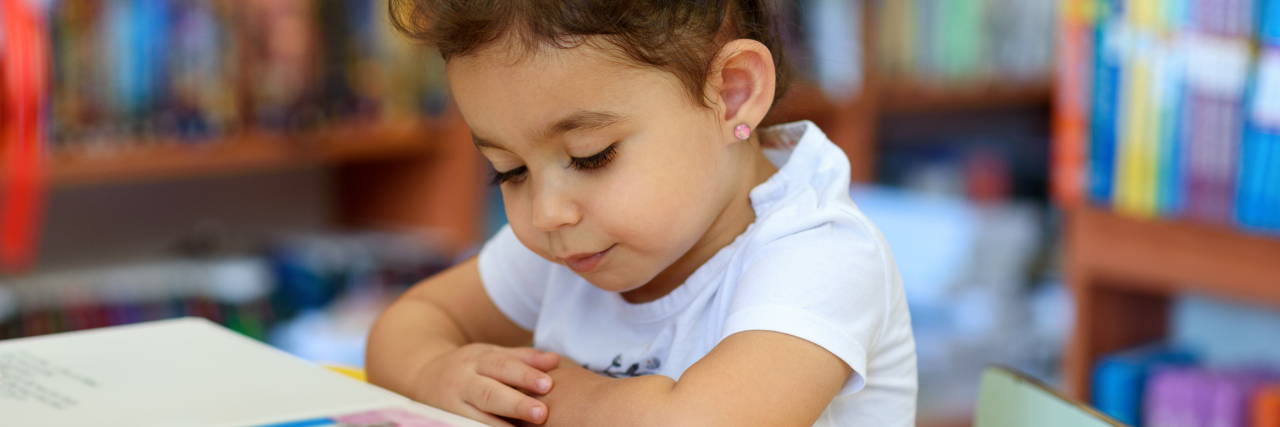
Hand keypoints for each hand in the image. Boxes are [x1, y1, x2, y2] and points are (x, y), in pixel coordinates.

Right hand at [412, 344, 559, 425]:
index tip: (548, 384)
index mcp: (476, 360)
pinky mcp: (446, 423)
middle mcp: (462, 382)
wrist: (422, 376)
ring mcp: (451, 407)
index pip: (501, 365)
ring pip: (474, 418)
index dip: (524, 374)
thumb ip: (523, 359)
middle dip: (514, 404)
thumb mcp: (491, 355)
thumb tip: (555, 360)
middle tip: (541, 413)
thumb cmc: (470, 368)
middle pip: (488, 393)